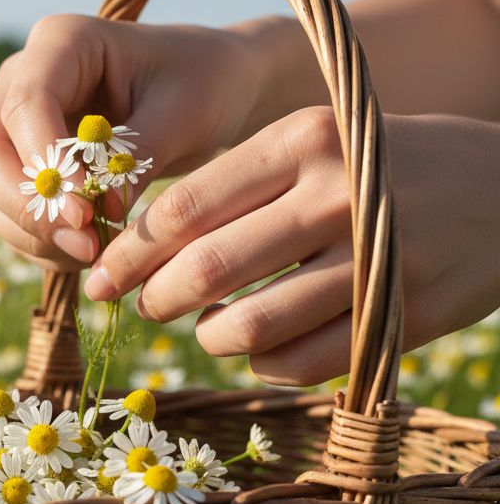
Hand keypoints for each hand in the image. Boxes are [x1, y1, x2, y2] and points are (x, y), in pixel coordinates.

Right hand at [0, 13, 275, 269]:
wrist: (207, 94)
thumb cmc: (201, 86)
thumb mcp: (183, 113)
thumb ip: (135, 158)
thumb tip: (96, 214)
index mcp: (61, 43)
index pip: (25, 104)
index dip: (46, 165)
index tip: (86, 215)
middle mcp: (19, 81)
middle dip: (27, 208)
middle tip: (87, 245)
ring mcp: (10, 127)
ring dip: (33, 234)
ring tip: (98, 251)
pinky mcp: (16, 169)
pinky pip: (4, 217)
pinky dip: (40, 245)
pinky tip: (90, 250)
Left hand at [82, 106, 499, 385]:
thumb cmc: (384, 166)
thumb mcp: (317, 143)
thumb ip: (239, 186)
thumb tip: (142, 245)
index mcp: (303, 139)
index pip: (184, 206)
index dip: (129, 252)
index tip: (101, 277)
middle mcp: (336, 194)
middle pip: (204, 269)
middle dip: (152, 300)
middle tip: (140, 308)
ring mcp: (374, 259)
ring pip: (248, 327)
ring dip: (206, 337)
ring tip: (203, 327)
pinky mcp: (401, 316)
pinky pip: (299, 362)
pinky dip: (261, 364)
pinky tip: (256, 348)